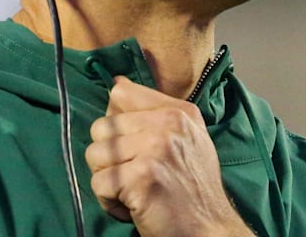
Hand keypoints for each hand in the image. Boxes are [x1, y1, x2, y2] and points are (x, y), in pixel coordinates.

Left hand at [85, 76, 253, 235]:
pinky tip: (133, 206)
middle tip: (136, 176)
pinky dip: (110, 202)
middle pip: (101, 127)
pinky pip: (99, 183)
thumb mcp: (186, 139)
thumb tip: (117, 83)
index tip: (134, 148)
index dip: (117, 125)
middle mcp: (169, 124)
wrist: (211, 231)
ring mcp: (155, 148)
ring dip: (108, 180)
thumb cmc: (194, 189)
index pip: (120, 94)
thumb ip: (153, 111)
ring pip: (95, 154)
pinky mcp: (142, 176)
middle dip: (110, 158)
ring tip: (135, 190)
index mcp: (178, 111)